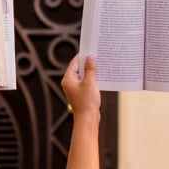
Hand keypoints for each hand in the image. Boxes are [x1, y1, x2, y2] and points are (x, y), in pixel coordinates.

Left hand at [61, 54, 100, 168]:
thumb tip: (90, 57)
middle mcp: (69, 83)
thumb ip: (90, 69)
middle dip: (87, 62)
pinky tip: (100, 76)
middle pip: (78, 68)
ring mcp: (74, 88)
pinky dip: (92, 78)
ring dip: (91, 70)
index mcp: (68, 79)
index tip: (90, 49)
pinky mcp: (80, 93)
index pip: (74, 63)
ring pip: (83, 75)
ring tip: (100, 64)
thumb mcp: (90, 83)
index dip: (82, 56)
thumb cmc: (87, 102)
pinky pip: (86, 82)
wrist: (87, 119)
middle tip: (97, 55)